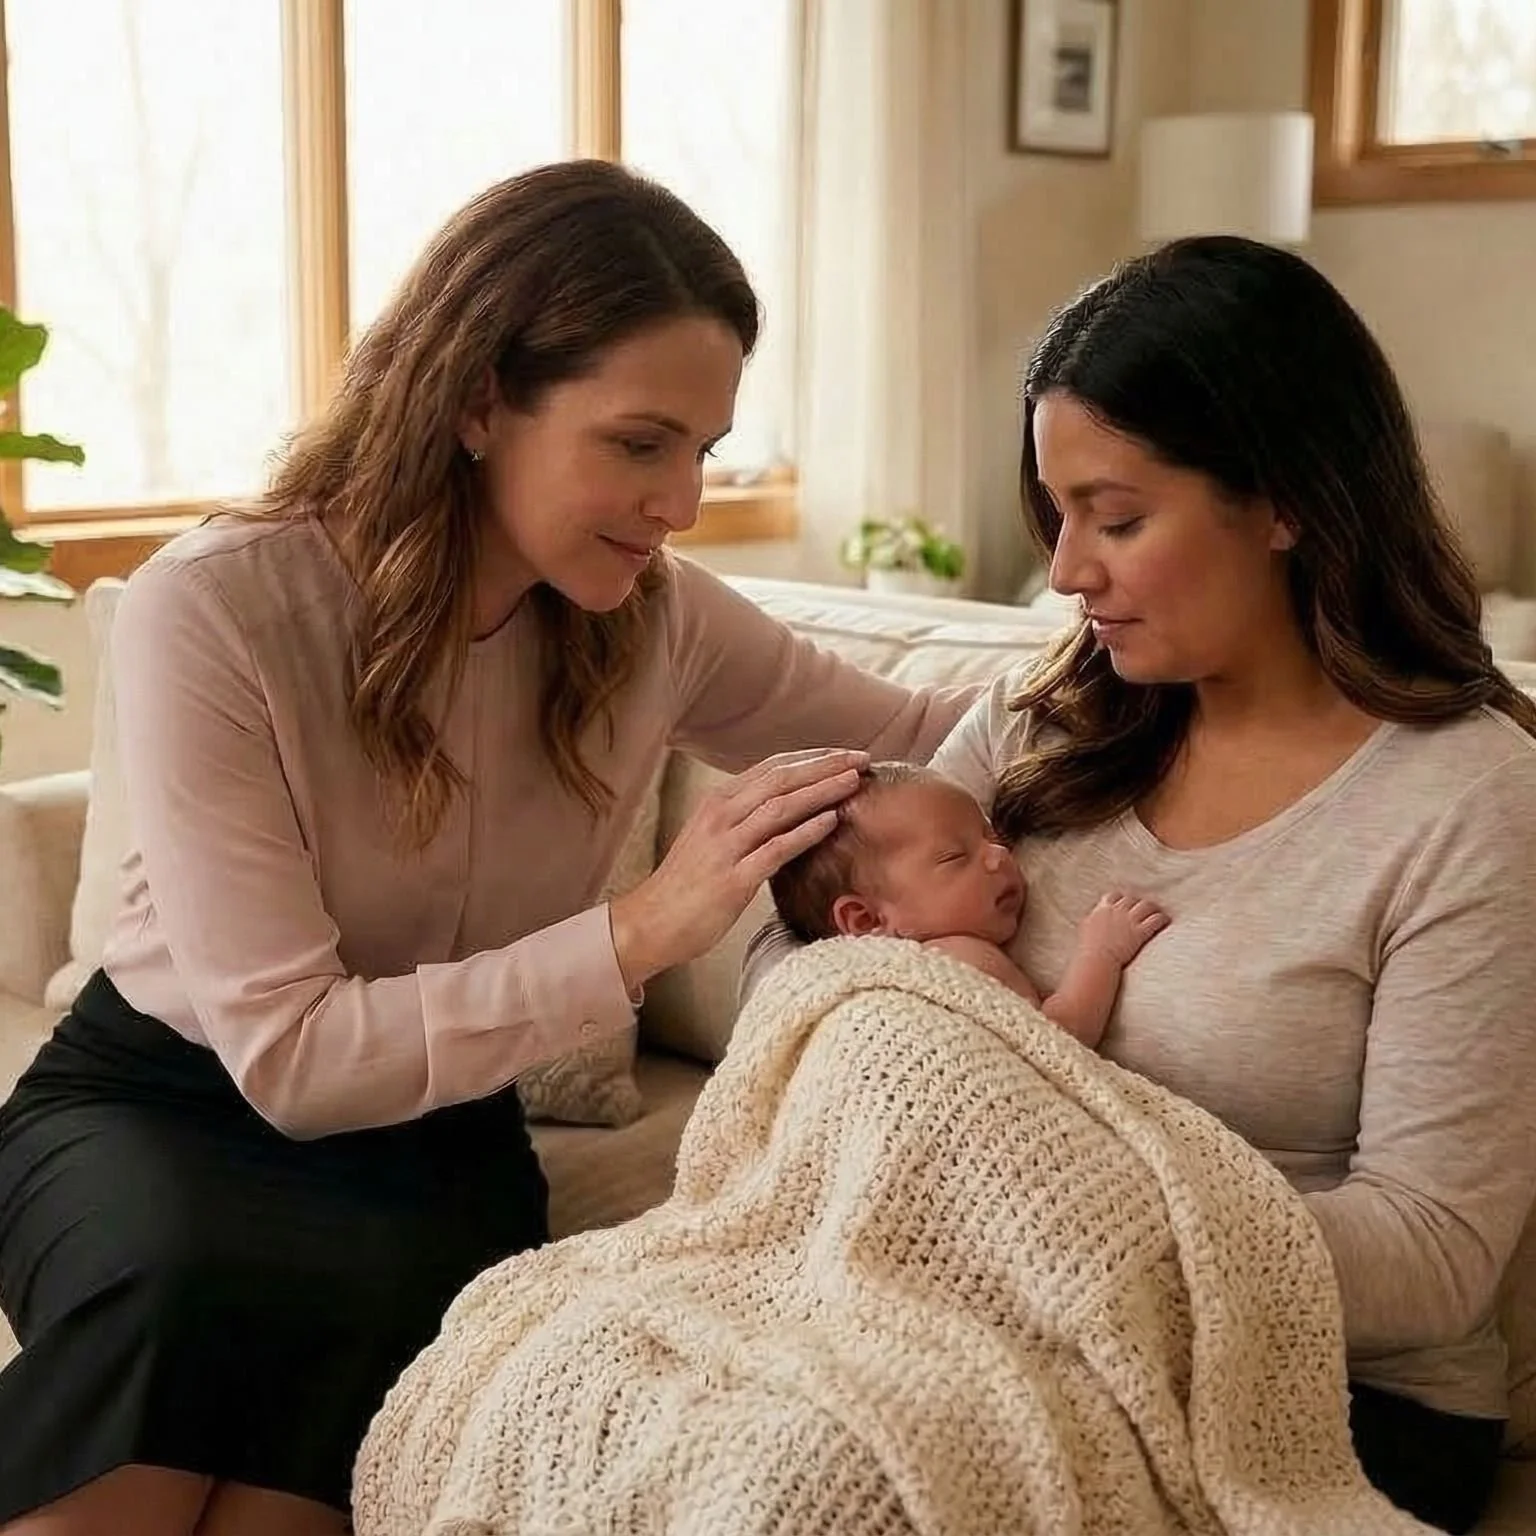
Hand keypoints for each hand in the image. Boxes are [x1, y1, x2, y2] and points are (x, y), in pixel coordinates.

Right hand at [610, 748, 867, 990]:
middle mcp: (721, 815)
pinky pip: (776, 848)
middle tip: (862, 758)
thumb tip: (786, 807)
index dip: (812, 757)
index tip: (845, 753)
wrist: (650, 923)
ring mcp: (726, 846)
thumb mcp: (712, 838)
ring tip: (854, 782)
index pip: (772, 766)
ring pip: (781, 807)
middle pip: (781, 779)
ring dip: (822, 791)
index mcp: (717, 802)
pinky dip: (806, 832)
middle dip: (825, 765)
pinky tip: (831, 821)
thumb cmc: (686, 884)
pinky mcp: (733, 879)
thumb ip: (744, 819)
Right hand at [1080, 892, 1168, 965]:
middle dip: (1138, 903)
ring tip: (1158, 912)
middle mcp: (1117, 911)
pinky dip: (1162, 919)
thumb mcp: (1086, 928)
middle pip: (1132, 899)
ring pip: (1146, 906)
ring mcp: (1129, 921)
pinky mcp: (1140, 932)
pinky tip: (1166, 921)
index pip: (1114, 896)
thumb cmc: (1088, 949)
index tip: (1125, 902)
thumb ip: (1093, 919)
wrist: (1096, 960)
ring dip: (1153, 908)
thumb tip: (1094, 917)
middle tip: (1145, 907)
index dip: (1121, 898)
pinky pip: (1155, 920)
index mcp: (1102, 910)